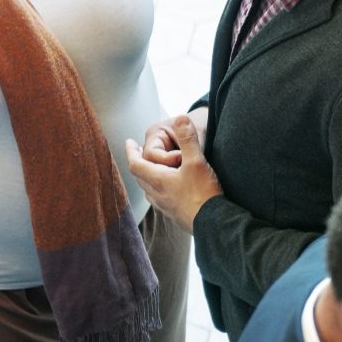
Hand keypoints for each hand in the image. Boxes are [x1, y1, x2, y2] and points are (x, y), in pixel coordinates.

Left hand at [124, 114, 222, 229]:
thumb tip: (181, 118)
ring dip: (147, 177)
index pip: (135, 163)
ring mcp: (164, 206)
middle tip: (138, 153)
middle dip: (138, 162)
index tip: (129, 142)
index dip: (130, 151)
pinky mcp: (174, 214)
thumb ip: (188, 140)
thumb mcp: (197, 162)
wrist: (213, 223)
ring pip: (148, 189)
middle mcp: (156, 193)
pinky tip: (169, 190)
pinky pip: (159, 199)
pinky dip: (158, 189)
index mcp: (158, 179)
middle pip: (140, 176)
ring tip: (152, 170)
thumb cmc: (203, 193)